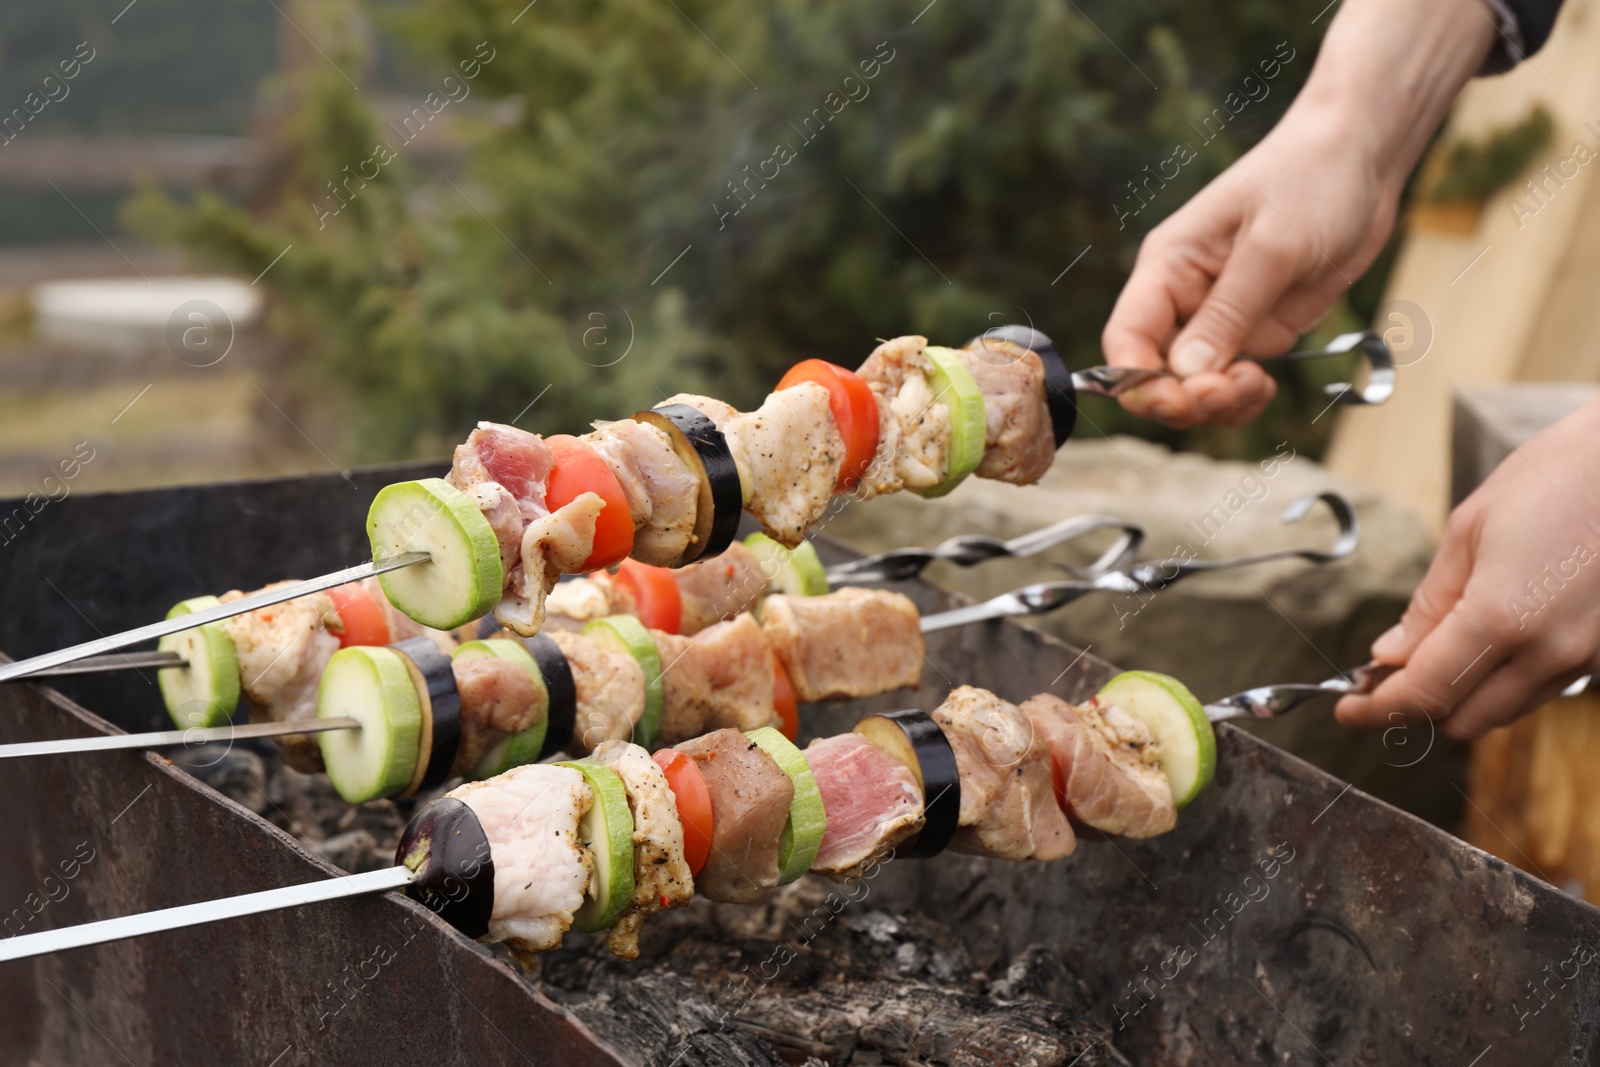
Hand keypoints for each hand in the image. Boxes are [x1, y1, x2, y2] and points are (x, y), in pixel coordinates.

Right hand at [1101, 104, 1399, 427]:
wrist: (1363, 159)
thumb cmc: (1311, 178)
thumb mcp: (1272, 246)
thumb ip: (1228, 313)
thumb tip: (1186, 375)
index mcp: (1167, 267)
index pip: (1126, 339)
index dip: (1139, 381)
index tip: (1180, 400)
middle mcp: (1183, 298)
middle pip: (1156, 374)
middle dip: (1187, 398)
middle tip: (1233, 391)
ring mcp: (1219, 319)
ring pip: (1194, 387)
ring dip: (1219, 404)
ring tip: (1257, 386)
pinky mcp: (1255, 330)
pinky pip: (1233, 383)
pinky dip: (1244, 397)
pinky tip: (1265, 387)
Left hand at [1336, 400, 1599, 738]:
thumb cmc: (1552, 480)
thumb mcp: (1468, 531)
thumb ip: (1429, 606)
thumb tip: (1390, 655)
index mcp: (1502, 619)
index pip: (1425, 692)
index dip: (1379, 709)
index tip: (1347, 709)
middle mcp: (1548, 652)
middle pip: (1463, 719)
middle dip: (1414, 708)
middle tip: (1381, 680)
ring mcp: (1584, 657)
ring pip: (1503, 711)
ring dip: (1459, 699)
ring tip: (1425, 662)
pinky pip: (1538, 690)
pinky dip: (1499, 684)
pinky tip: (1479, 650)